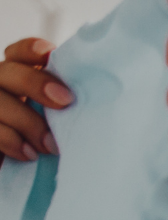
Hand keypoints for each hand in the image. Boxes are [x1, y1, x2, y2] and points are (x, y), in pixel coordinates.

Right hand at [0, 38, 70, 161]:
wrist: (32, 162)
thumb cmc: (54, 136)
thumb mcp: (63, 115)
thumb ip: (68, 101)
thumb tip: (99, 98)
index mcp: (21, 74)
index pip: (21, 52)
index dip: (32, 50)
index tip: (49, 56)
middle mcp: (1, 84)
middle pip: (8, 72)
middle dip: (35, 84)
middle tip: (65, 102)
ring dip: (27, 122)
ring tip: (51, 145)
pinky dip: (11, 140)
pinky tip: (29, 153)